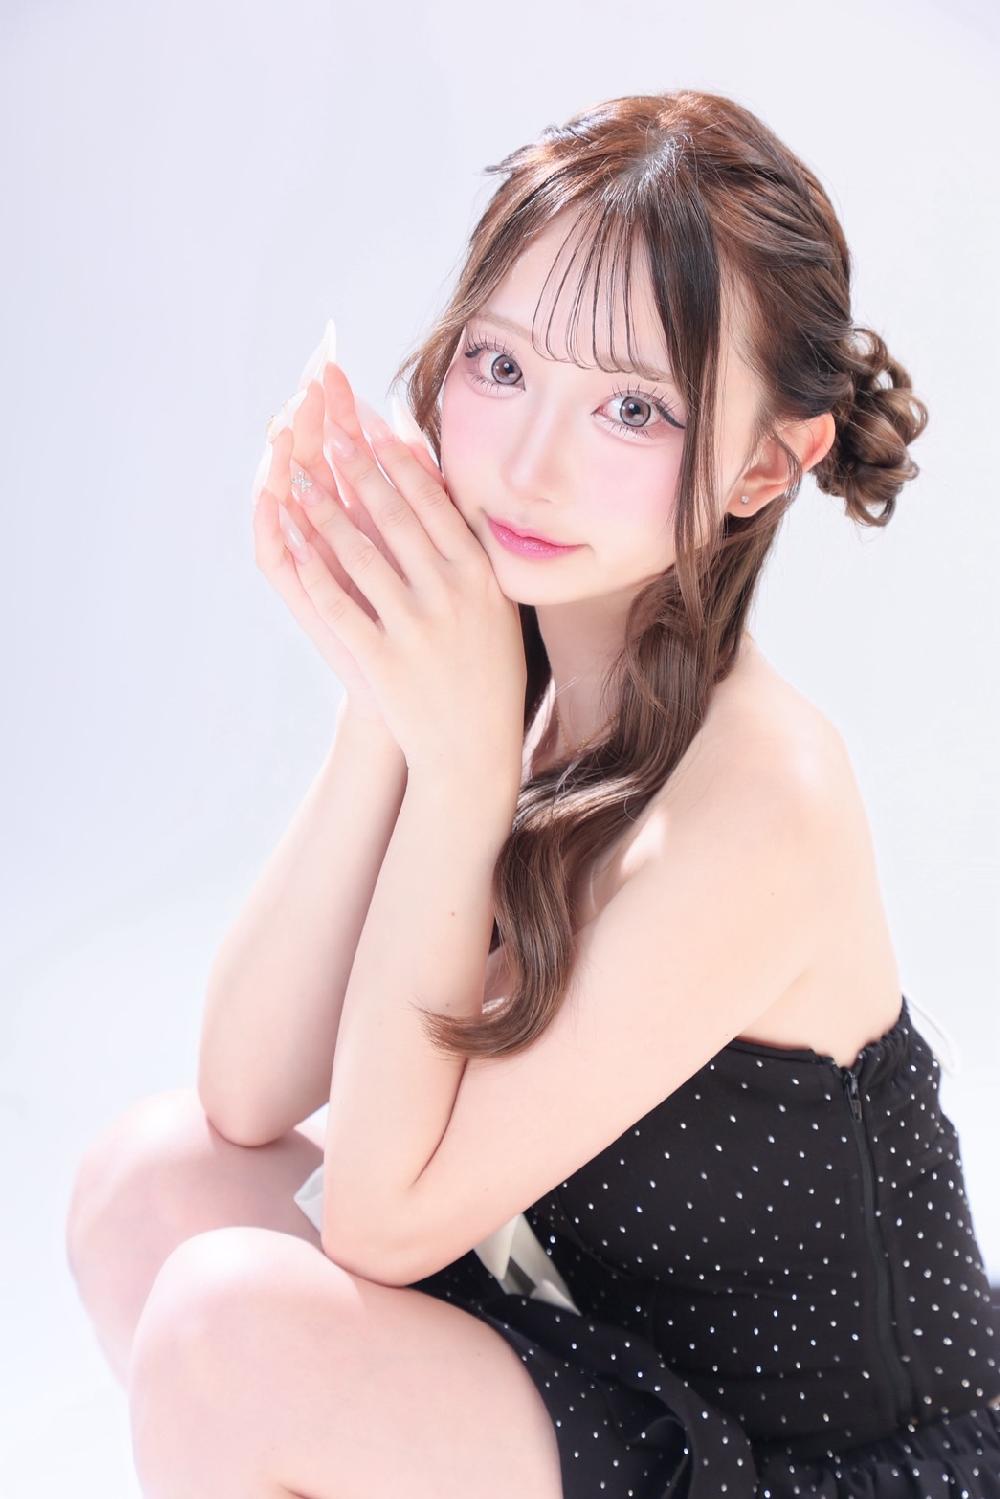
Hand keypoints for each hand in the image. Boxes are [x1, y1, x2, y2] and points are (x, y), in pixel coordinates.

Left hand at [281, 363, 527, 782]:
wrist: (473, 749)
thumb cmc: (486, 671)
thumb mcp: (495, 605)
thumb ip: (470, 550)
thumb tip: (441, 488)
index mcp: (479, 575)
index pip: (432, 502)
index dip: (396, 459)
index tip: (368, 422)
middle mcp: (450, 594)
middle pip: (393, 516)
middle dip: (354, 466)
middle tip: (322, 427)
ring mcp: (416, 627)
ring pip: (360, 554)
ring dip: (322, 510)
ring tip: (296, 477)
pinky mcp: (384, 659)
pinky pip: (340, 604)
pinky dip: (313, 569)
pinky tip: (290, 542)